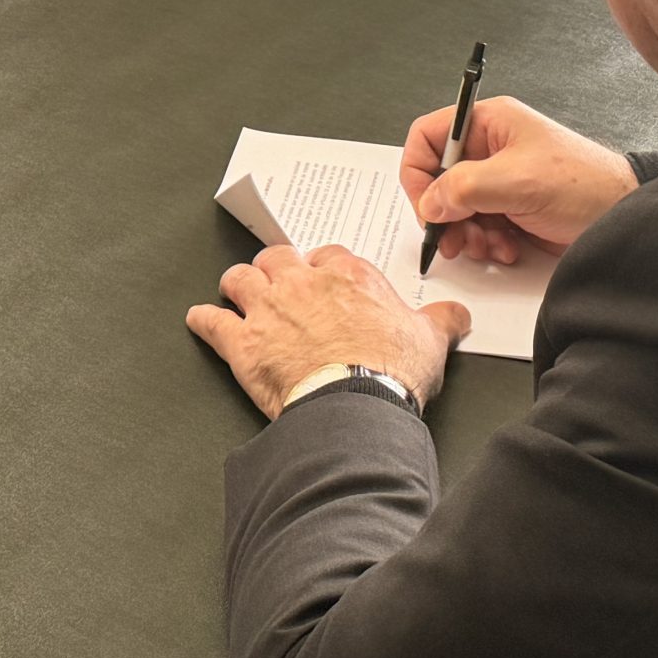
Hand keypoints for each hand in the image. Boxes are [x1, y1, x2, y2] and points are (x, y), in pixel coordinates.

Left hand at [187, 245, 468, 419]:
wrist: (356, 403)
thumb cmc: (389, 370)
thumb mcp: (431, 340)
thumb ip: (442, 320)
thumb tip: (457, 315)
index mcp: (347, 275)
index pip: (327, 255)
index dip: (321, 268)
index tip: (322, 279)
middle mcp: (303, 283)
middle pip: (277, 258)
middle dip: (275, 269)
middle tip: (278, 283)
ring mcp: (269, 310)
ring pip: (239, 279)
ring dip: (236, 286)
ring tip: (237, 293)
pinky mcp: (242, 343)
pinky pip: (210, 321)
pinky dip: (203, 321)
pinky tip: (201, 320)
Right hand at [402, 95, 637, 263]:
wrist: (622, 216)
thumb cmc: (585, 184)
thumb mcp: (517, 181)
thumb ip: (464, 188)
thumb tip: (429, 203)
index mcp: (489, 123)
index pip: (429, 136)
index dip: (418, 171)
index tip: (426, 205)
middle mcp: (490, 149)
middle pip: (438, 179)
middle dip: (444, 214)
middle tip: (453, 238)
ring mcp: (500, 181)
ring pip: (455, 209)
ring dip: (465, 233)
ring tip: (487, 245)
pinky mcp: (510, 209)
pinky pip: (477, 227)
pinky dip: (485, 243)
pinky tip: (506, 248)